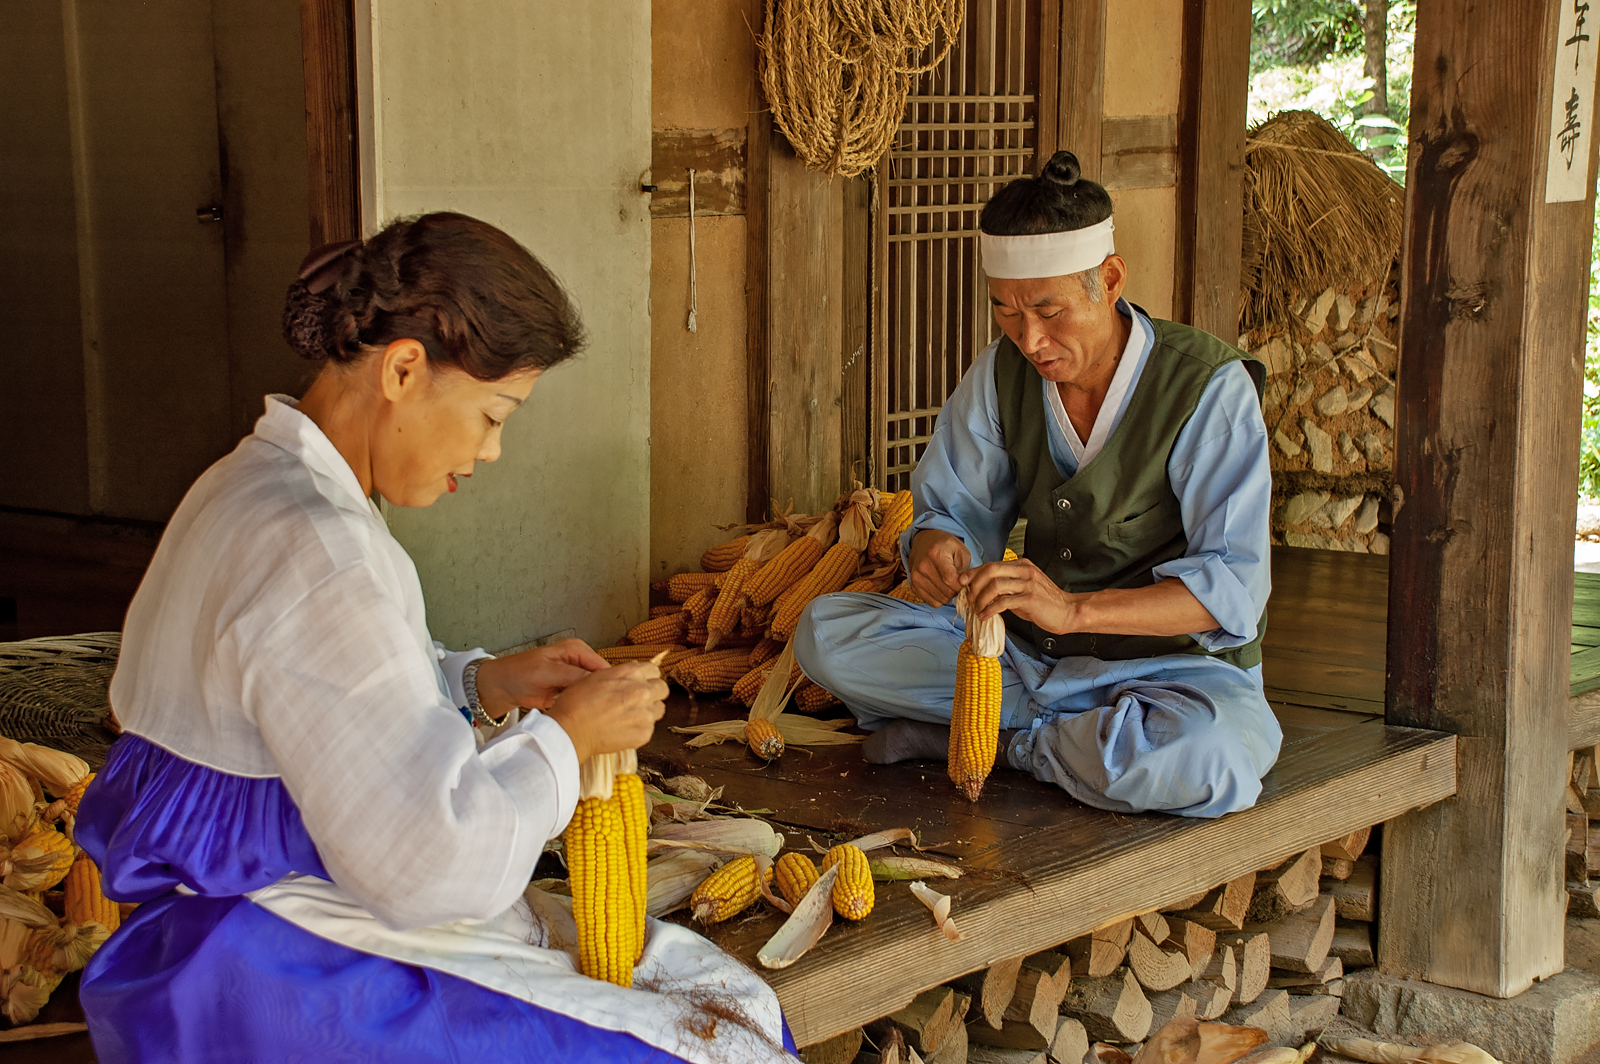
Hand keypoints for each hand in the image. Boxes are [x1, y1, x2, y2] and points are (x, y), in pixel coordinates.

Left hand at [474, 639, 606, 719]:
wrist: (503, 687)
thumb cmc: (519, 672)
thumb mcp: (545, 671)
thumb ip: (571, 675)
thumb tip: (596, 681)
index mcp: (577, 649)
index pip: (601, 666)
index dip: (608, 682)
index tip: (611, 700)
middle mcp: (580, 662)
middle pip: (601, 679)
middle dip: (601, 694)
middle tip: (602, 711)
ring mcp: (576, 678)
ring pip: (594, 691)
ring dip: (593, 702)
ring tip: (594, 715)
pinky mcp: (571, 691)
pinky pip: (584, 700)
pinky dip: (584, 707)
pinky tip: (584, 716)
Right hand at [543, 661, 667, 763]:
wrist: (570, 731)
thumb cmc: (576, 703)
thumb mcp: (597, 676)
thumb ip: (621, 674)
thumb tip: (634, 673)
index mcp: (631, 674)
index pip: (654, 671)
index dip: (647, 677)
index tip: (641, 683)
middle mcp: (642, 692)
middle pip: (662, 688)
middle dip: (652, 693)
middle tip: (637, 701)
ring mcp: (645, 714)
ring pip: (659, 709)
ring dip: (648, 711)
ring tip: (629, 716)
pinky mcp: (644, 733)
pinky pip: (650, 728)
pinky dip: (640, 728)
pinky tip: (623, 728)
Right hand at [908, 530, 970, 606]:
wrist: (923, 543)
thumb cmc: (945, 546)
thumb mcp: (960, 550)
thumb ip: (965, 569)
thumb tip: (965, 586)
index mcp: (935, 554)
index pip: (950, 579)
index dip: (961, 585)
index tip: (965, 582)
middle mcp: (922, 566)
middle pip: (946, 592)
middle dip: (957, 591)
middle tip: (958, 582)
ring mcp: (916, 578)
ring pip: (940, 600)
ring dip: (949, 595)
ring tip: (949, 584)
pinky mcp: (914, 587)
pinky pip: (933, 602)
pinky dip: (940, 598)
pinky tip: (941, 587)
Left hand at [963, 556, 1079, 631]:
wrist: (1067, 612)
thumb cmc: (1044, 602)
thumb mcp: (1023, 588)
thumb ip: (1005, 585)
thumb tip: (981, 589)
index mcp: (1021, 565)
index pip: (991, 564)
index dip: (974, 573)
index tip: (962, 583)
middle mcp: (1024, 570)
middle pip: (990, 570)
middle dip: (975, 585)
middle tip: (969, 599)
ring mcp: (1028, 584)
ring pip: (994, 586)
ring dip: (981, 599)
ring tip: (977, 610)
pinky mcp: (1030, 599)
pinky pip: (1003, 602)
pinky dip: (990, 609)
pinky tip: (985, 616)